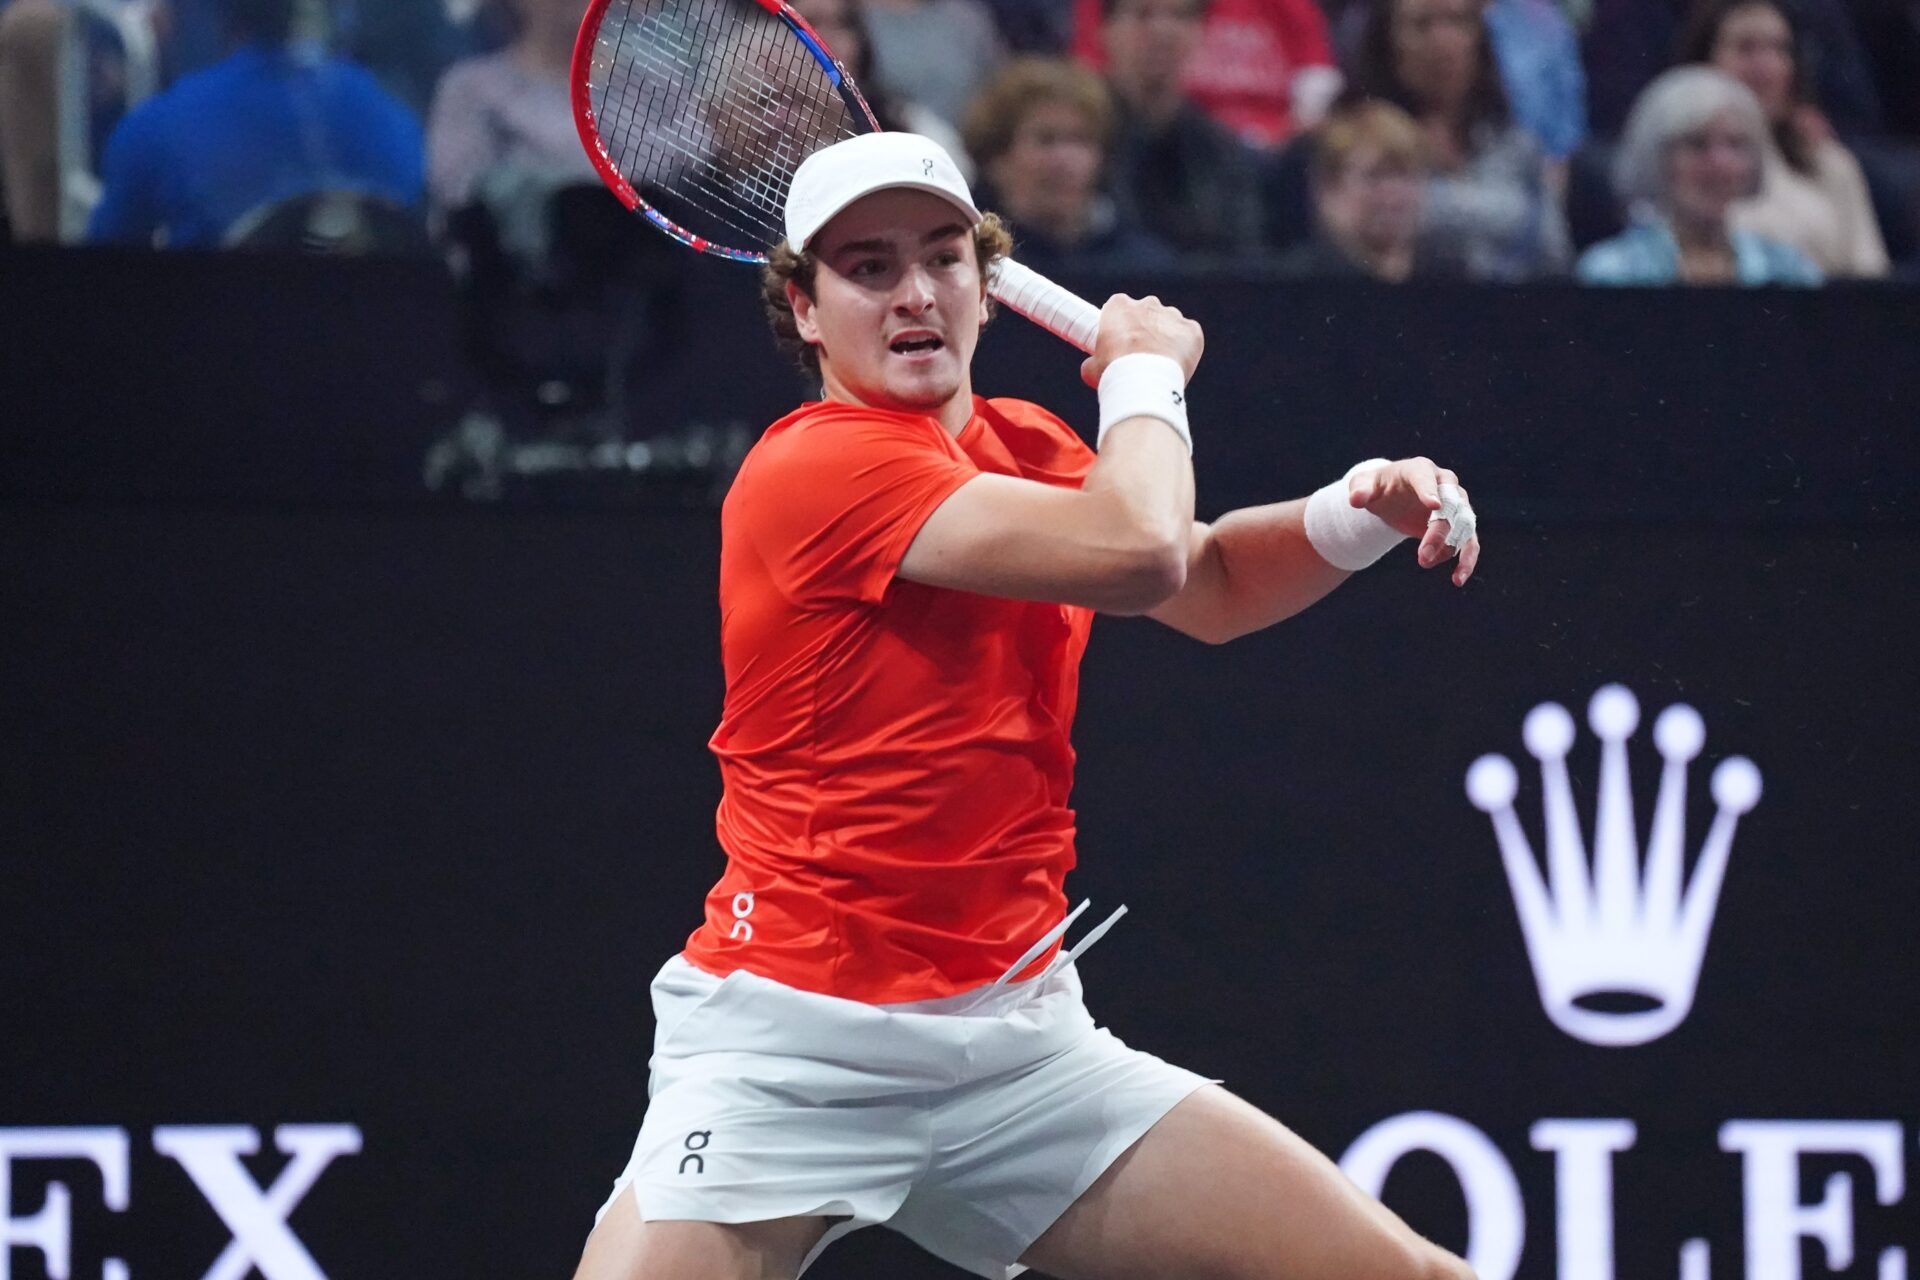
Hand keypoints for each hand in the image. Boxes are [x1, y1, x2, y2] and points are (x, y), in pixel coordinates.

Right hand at [1080, 294, 1203, 387]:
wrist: (1144, 383)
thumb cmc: (1115, 373)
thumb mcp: (1091, 369)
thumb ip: (1092, 362)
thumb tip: (1091, 367)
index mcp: (1119, 306)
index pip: (1119, 309)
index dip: (1120, 326)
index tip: (1119, 343)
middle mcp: (1147, 304)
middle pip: (1146, 313)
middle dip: (1144, 330)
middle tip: (1139, 356)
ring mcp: (1172, 316)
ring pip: (1169, 324)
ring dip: (1165, 339)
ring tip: (1158, 365)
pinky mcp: (1192, 330)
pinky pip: (1189, 336)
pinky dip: (1184, 348)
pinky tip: (1175, 365)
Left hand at [1348, 457, 1481, 585]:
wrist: (1392, 497)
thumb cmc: (1378, 487)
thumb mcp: (1363, 485)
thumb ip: (1359, 489)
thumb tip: (1356, 499)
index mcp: (1420, 469)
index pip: (1427, 478)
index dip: (1430, 491)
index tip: (1434, 506)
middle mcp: (1445, 483)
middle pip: (1450, 505)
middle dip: (1439, 531)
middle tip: (1422, 556)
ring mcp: (1457, 503)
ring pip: (1464, 525)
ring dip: (1449, 548)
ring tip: (1426, 564)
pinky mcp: (1459, 524)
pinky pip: (1470, 542)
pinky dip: (1466, 560)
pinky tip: (1457, 579)